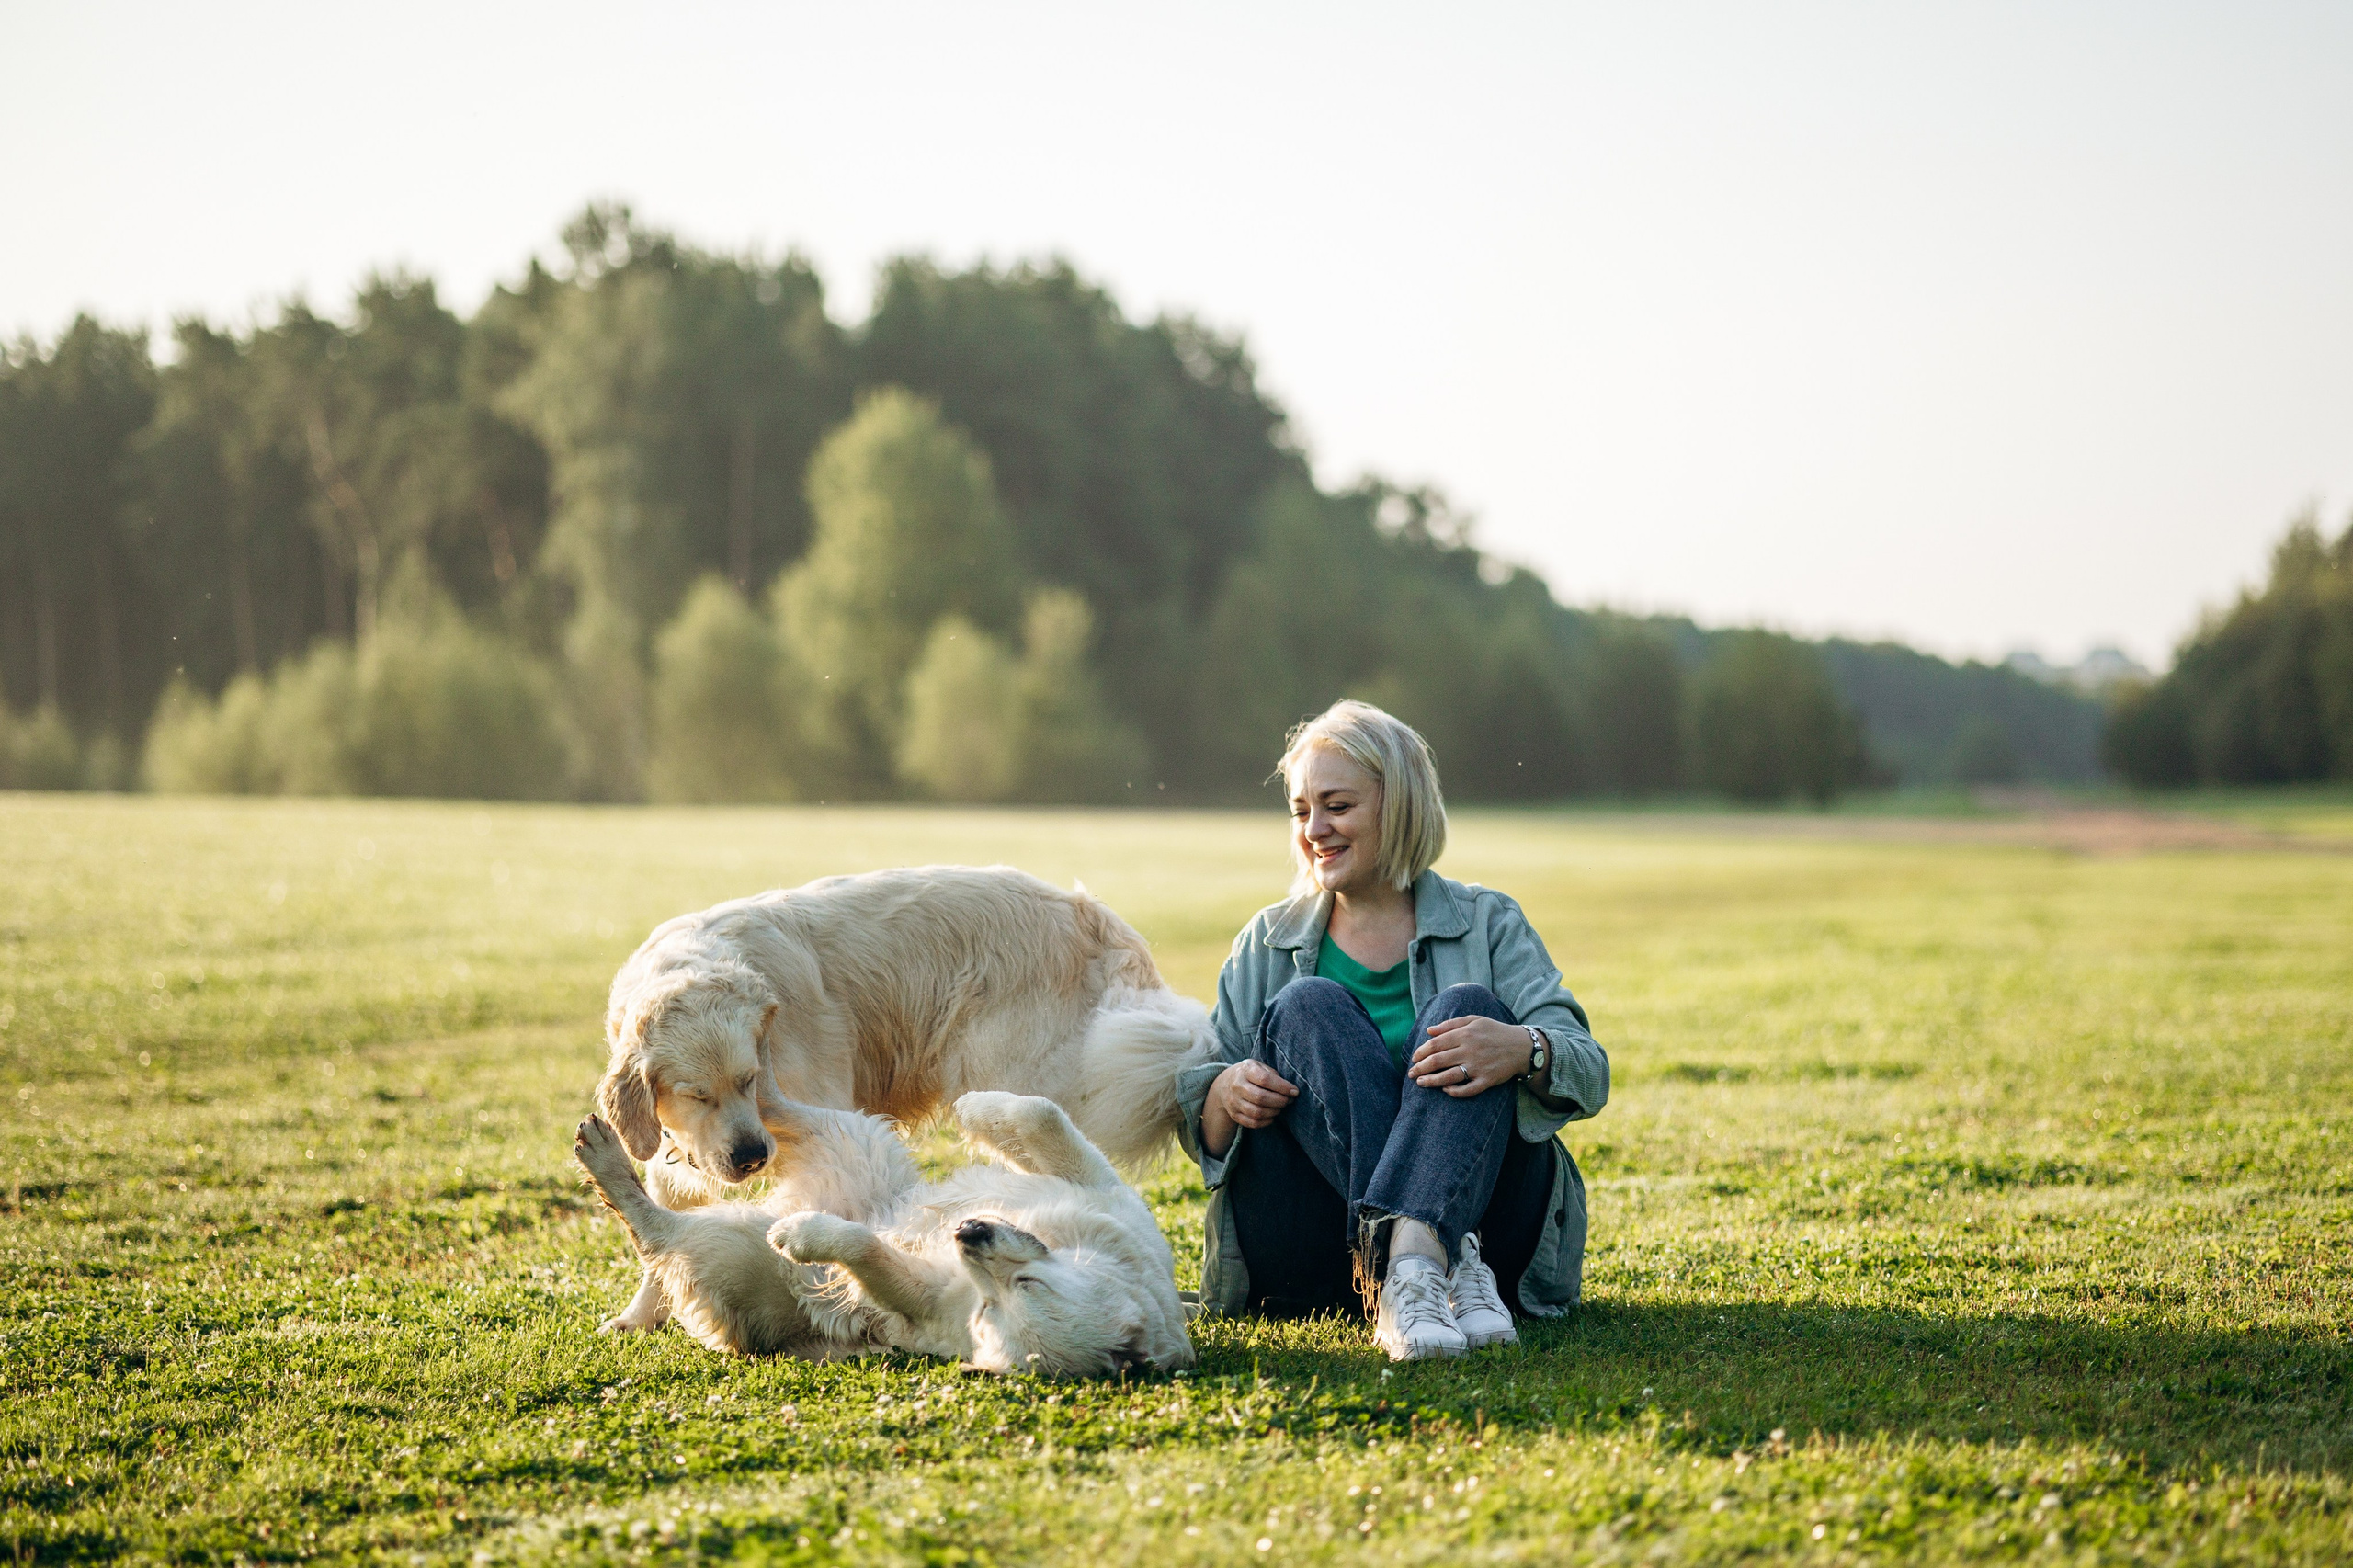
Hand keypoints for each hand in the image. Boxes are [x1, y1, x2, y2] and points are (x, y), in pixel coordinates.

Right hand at [1214, 1059, 1296, 1128]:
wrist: (1224, 1084)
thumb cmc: (1249, 1074)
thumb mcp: (1259, 1066)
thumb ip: (1272, 1074)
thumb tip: (1289, 1089)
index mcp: (1246, 1070)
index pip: (1265, 1079)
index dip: (1282, 1087)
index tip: (1295, 1091)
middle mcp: (1237, 1086)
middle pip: (1261, 1097)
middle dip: (1280, 1101)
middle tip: (1289, 1101)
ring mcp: (1233, 1102)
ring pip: (1257, 1112)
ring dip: (1274, 1112)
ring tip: (1280, 1107)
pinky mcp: (1234, 1114)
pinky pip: (1252, 1123)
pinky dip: (1266, 1122)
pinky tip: (1272, 1116)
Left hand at [1408, 1016, 1530, 1096]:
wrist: (1522, 1047)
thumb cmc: (1495, 1031)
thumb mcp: (1474, 1020)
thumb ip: (1450, 1024)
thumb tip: (1428, 1031)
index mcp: (1465, 1034)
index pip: (1435, 1044)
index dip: (1420, 1052)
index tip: (1413, 1058)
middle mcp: (1470, 1050)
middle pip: (1438, 1061)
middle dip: (1420, 1068)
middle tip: (1411, 1073)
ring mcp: (1478, 1066)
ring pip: (1449, 1076)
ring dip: (1431, 1081)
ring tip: (1420, 1083)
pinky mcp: (1487, 1080)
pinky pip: (1467, 1090)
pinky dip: (1454, 1092)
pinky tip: (1445, 1090)